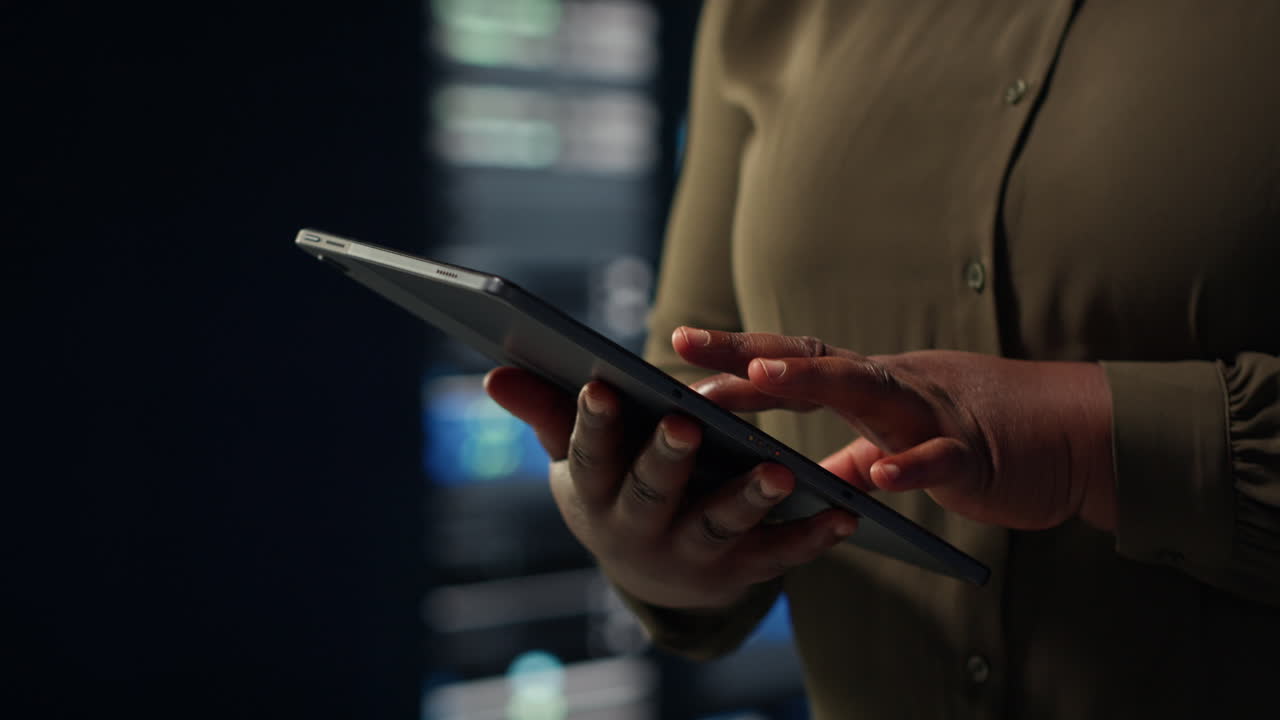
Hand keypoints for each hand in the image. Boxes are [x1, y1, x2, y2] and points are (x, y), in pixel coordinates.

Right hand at [484, 366, 857, 610]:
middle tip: (687, 425)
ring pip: (720, 527)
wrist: (652, 576)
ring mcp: (690, 556)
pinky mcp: (739, 573)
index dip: (593, 425)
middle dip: (668, 462)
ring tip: (782, 472)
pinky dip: (812, 538)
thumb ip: (545, 415)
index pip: (589, 457)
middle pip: (652, 495)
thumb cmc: (611, 490)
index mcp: (593, 496)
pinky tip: (845, 513)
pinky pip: (777, 557)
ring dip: (750, 501)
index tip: (600, 385)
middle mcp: (638, 533)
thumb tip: (495, 374)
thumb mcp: (576, 461)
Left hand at [674, 328, 1116, 531]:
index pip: (794, 363)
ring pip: (866, 391)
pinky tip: (880, 476)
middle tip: (686, 345)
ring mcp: (933, 415)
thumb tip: (812, 477)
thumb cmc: (986, 437)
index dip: (737, 356)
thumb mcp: (904, 446)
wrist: (1077, 438)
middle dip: (748, 353)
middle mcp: (893, 388)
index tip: (679, 346)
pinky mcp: (975, 454)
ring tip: (760, 377)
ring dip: (812, 381)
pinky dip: (911, 465)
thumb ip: (856, 460)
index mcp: (871, 389)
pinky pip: (939, 458)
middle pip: (812, 361)